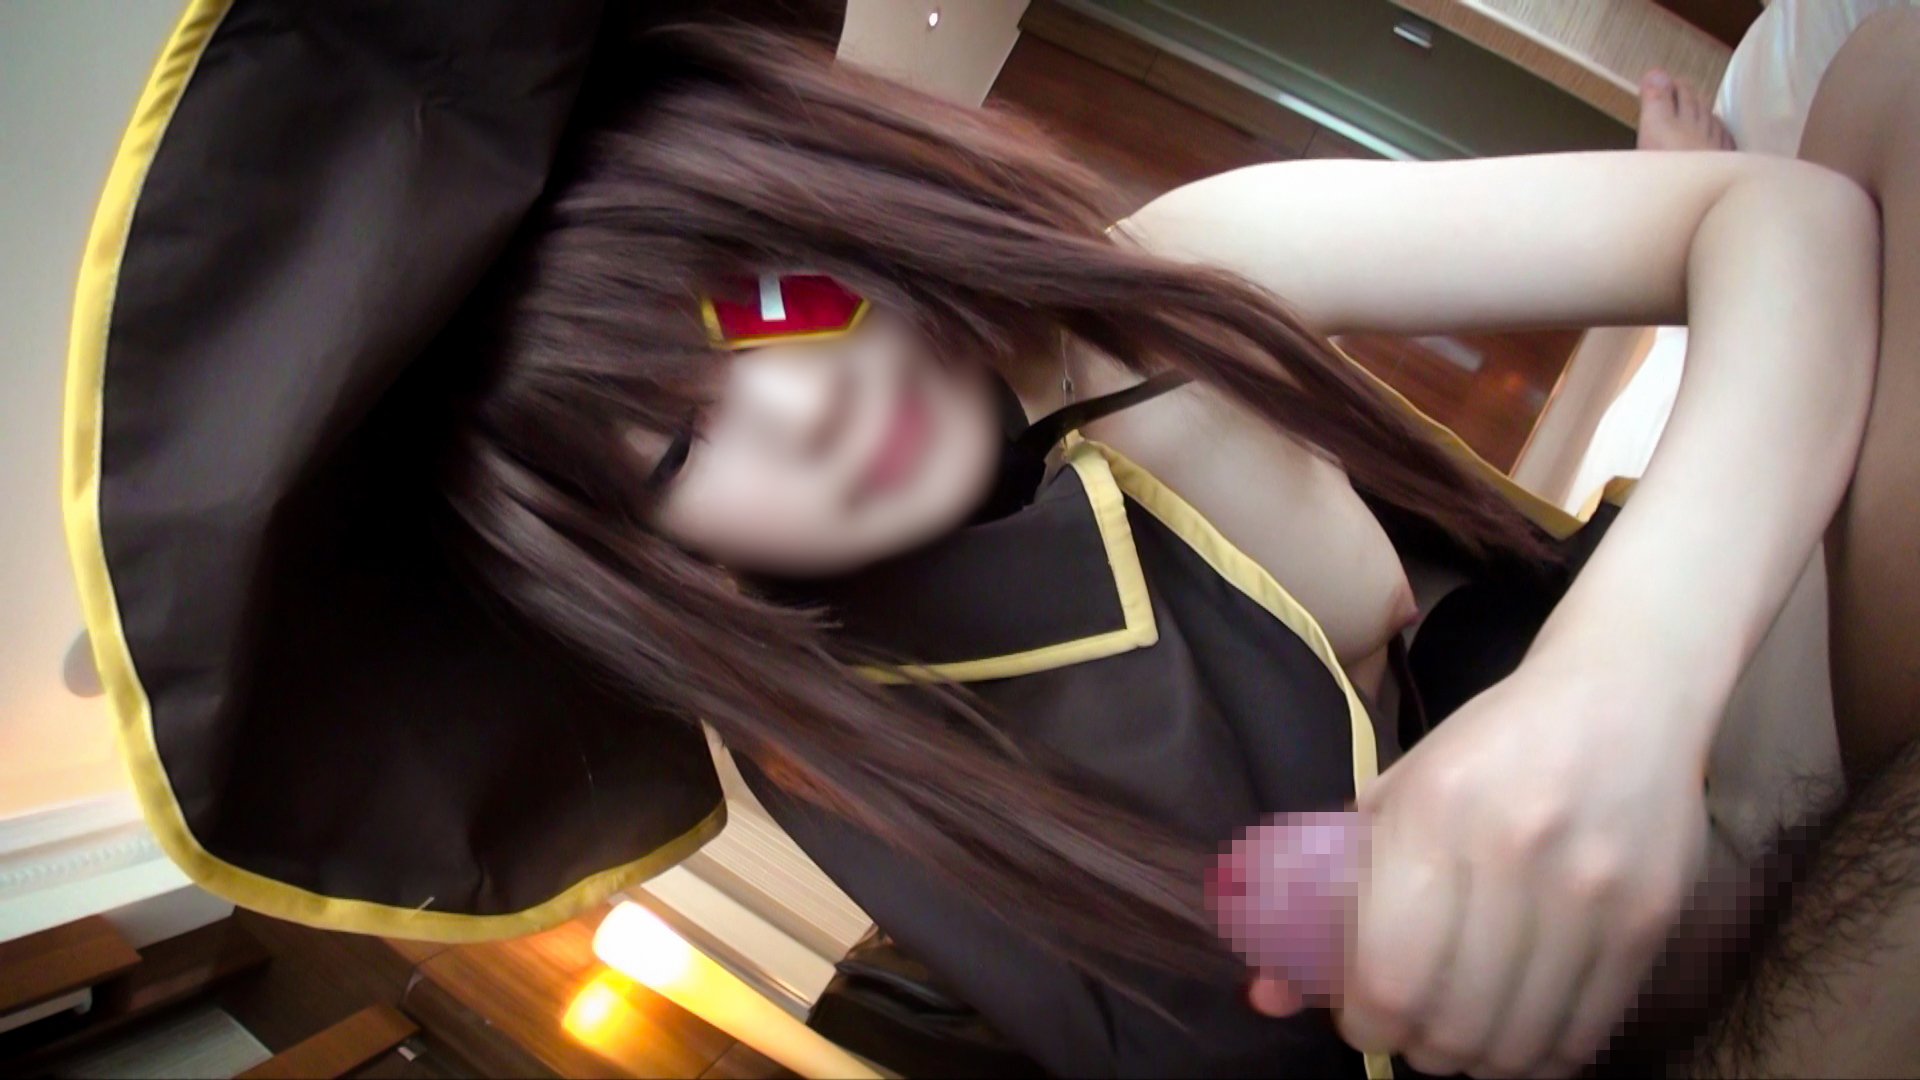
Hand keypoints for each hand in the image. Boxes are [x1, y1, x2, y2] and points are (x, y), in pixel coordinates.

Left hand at [1254, 645, 1711, 1077]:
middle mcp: (1515, 855)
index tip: (1358, 1015)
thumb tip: (1267, 994)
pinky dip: (1540, 1055)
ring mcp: (1591, 892)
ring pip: (1519, 1043)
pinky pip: (1584, 1036)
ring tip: (1463, 1029)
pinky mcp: (1649, 921)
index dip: (1363, 1021)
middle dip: (1418, 1044)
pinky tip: (1520, 1028)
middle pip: (1454, 1024)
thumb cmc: (1491, 746)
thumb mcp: (1395, 795)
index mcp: (1433, 813)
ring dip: (1477, 1058)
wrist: (1623, 694)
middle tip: (1412, 1024)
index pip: (1389, 975)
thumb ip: (1328, 893)